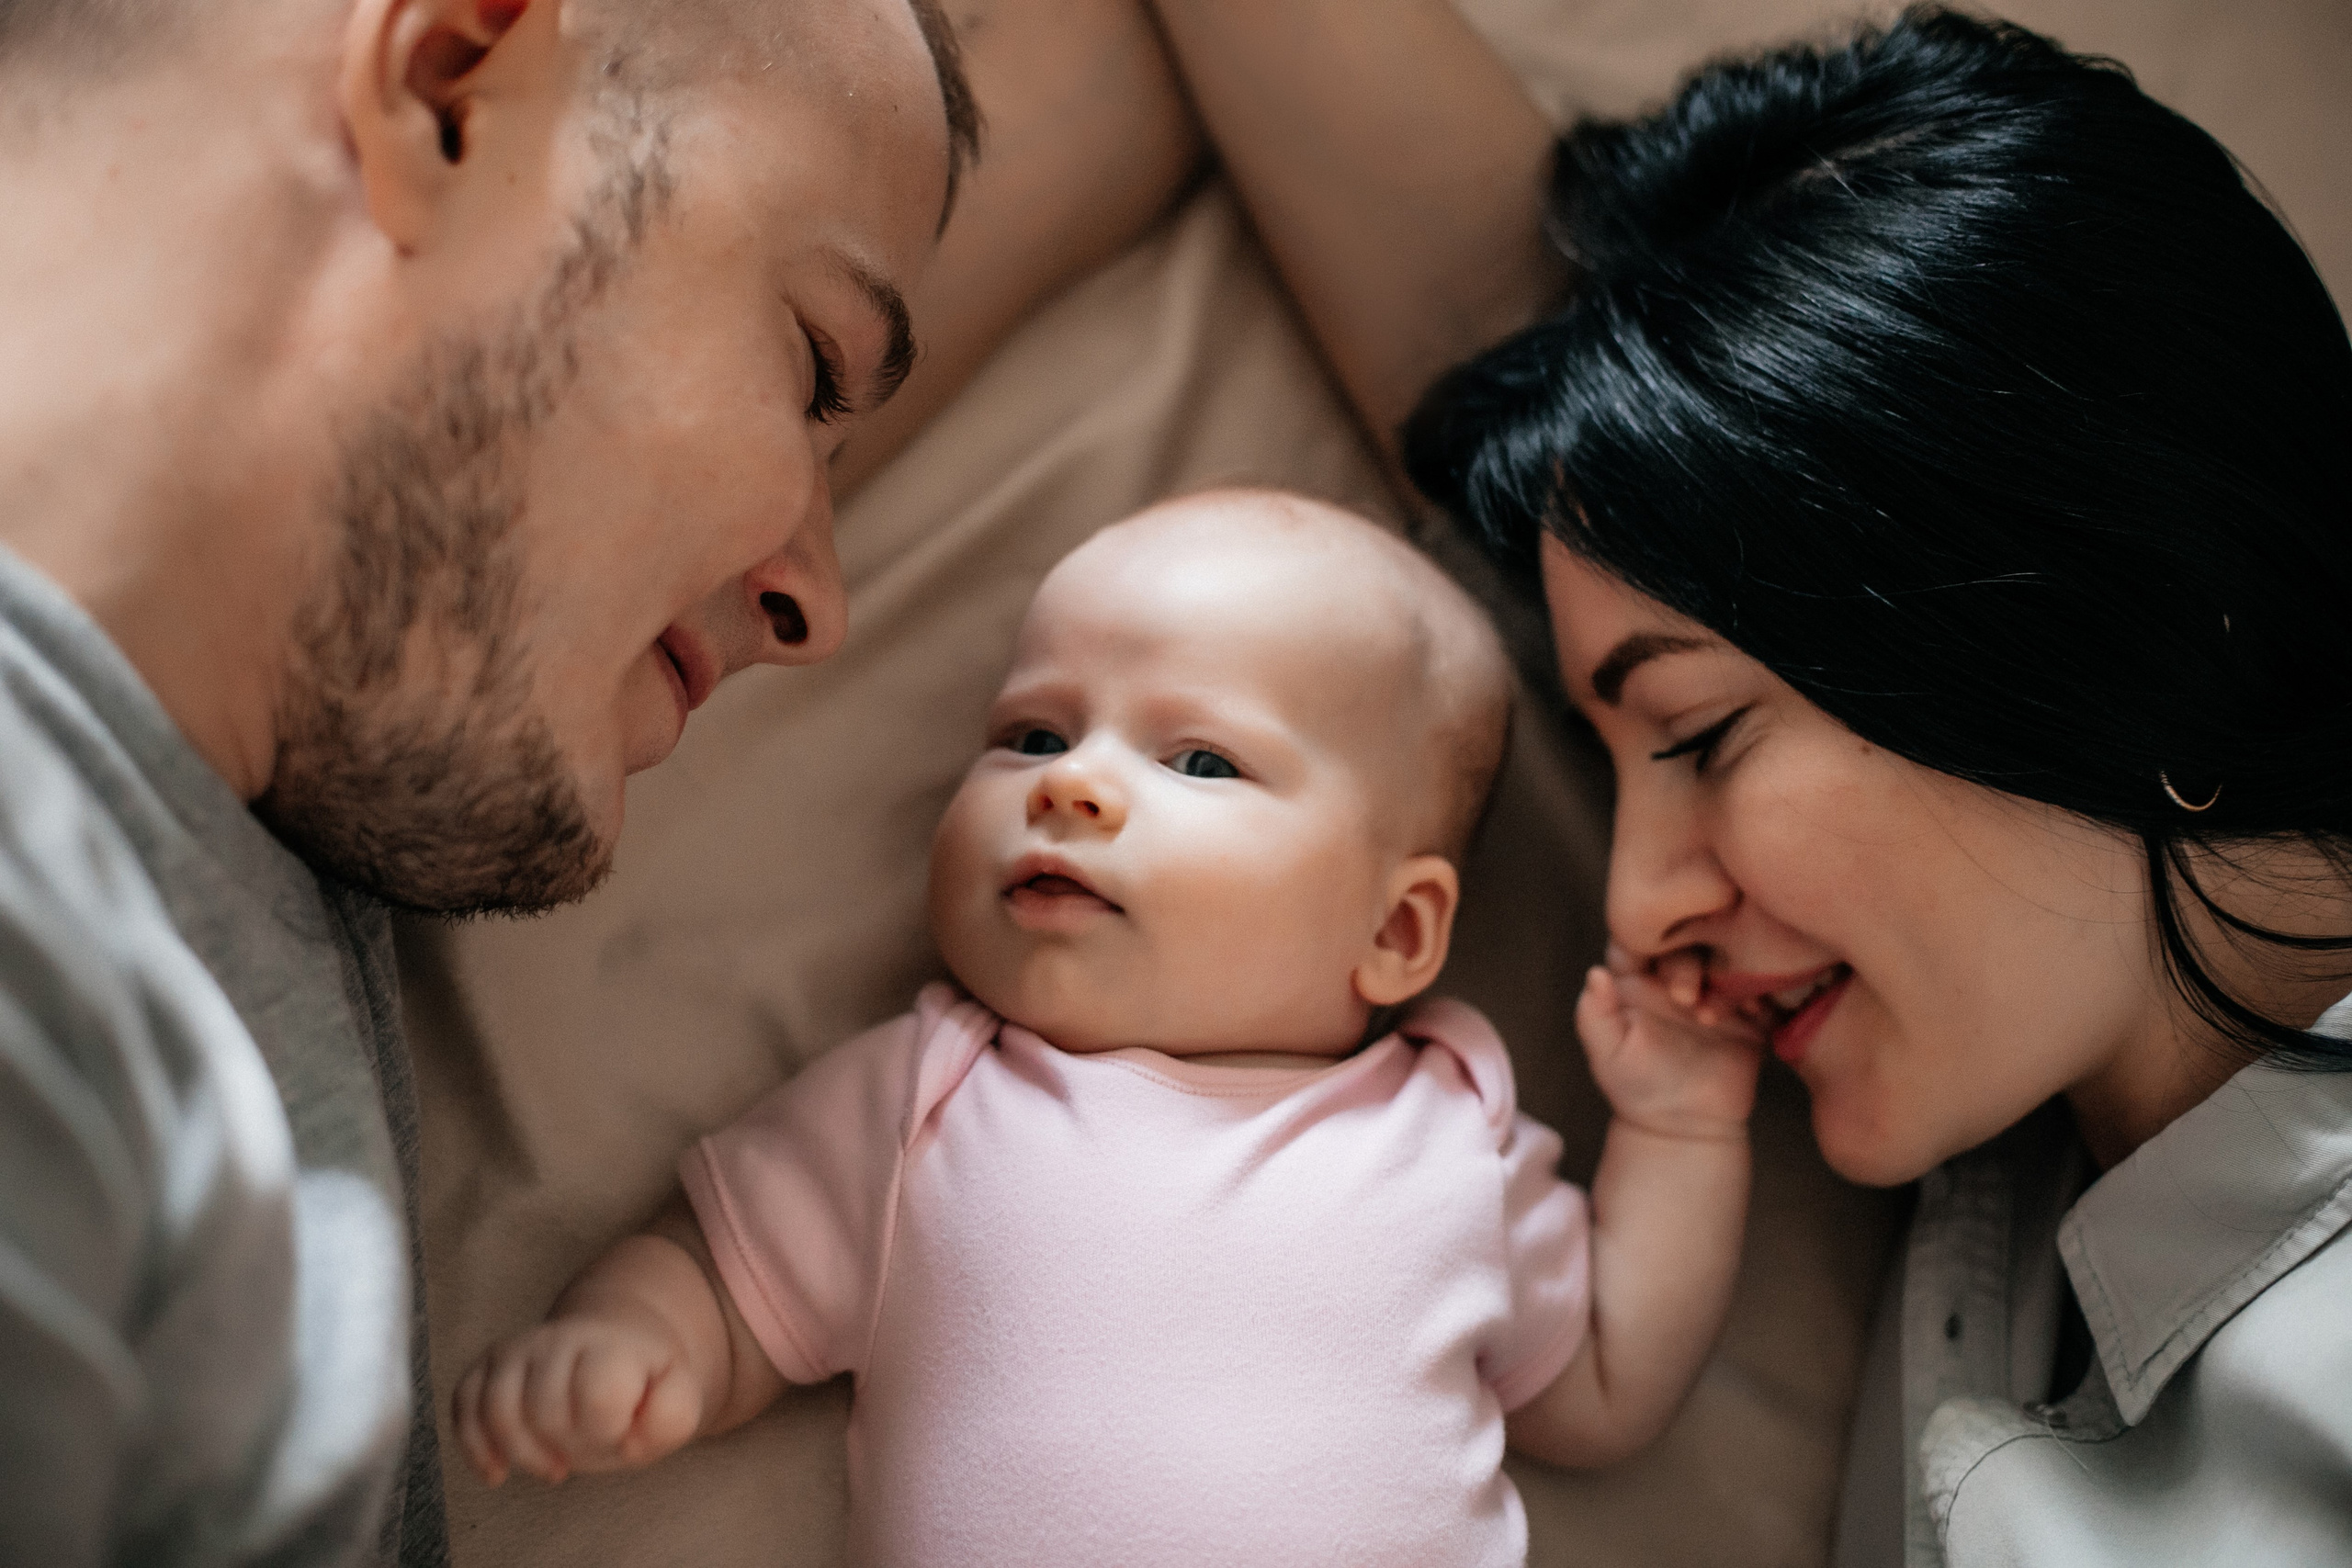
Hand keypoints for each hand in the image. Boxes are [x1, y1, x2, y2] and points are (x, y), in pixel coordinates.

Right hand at [452, 1314, 704, 1486]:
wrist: (613, 1346)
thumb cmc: (641, 1387)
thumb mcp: (675, 1401)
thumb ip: (670, 1416)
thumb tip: (631, 1431)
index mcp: (611, 1347)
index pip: (598, 1396)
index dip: (608, 1430)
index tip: (620, 1434)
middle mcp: (558, 1339)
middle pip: (544, 1410)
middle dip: (567, 1446)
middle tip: (588, 1451)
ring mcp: (518, 1349)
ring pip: (497, 1408)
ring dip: (522, 1454)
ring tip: (553, 1465)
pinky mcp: (487, 1365)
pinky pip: (463, 1402)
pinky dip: (474, 1446)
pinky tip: (498, 1472)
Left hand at [1575, 945, 1763, 1141]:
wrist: (1685, 1126)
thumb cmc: (1637, 1088)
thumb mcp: (1608, 1054)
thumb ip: (1595, 1015)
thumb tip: (1594, 973)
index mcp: (1635, 978)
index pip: (1638, 936)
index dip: (1644, 934)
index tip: (1655, 951)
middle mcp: (1674, 976)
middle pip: (1685, 942)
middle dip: (1685, 963)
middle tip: (1684, 997)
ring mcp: (1713, 991)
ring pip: (1724, 959)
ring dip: (1721, 977)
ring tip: (1709, 1016)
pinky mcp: (1747, 1013)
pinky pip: (1760, 987)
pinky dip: (1758, 992)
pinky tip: (1750, 1012)